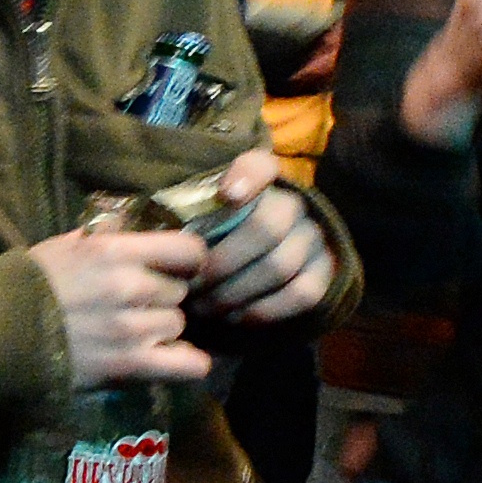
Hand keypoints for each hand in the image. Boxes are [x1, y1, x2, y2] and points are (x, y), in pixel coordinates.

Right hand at [28, 222, 211, 388]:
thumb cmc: (24, 285)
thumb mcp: (63, 246)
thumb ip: (102, 239)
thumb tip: (128, 229)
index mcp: (114, 251)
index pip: (188, 249)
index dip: (186, 260)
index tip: (174, 269)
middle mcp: (130, 286)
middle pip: (178, 291)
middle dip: (161, 298)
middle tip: (137, 307)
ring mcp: (132, 327)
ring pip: (177, 326)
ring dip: (161, 331)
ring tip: (135, 335)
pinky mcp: (129, 364)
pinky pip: (189, 365)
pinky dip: (186, 363)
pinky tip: (170, 360)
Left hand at [190, 149, 338, 330]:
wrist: (265, 259)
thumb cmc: (215, 235)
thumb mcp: (198, 215)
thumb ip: (186, 214)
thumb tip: (155, 236)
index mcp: (261, 180)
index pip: (260, 165)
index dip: (247, 178)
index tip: (226, 196)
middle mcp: (294, 204)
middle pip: (264, 230)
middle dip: (220, 264)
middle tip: (190, 286)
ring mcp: (314, 238)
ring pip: (278, 267)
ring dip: (234, 293)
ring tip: (203, 307)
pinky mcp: (326, 271)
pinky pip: (300, 294)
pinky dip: (263, 311)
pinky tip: (234, 316)